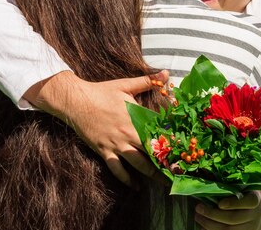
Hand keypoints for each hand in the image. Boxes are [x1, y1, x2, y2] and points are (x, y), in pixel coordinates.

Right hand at [23, 70, 168, 186]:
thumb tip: (166, 73)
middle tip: (179, 170)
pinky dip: (127, 180)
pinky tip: (136, 187)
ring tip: (164, 182)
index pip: (159, 130)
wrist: (76, 101)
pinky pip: (117, 169)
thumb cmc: (101, 92)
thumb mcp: (126, 84)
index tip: (184, 148)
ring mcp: (116, 144)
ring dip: (152, 174)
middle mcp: (128, 133)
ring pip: (138, 163)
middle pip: (151, 151)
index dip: (172, 139)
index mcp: (136, 116)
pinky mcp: (104, 151)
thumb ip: (148, 80)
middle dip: (166, 161)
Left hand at [194, 191, 260, 229]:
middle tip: (199, 208)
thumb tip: (209, 184)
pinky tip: (203, 225)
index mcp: (255, 199)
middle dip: (213, 214)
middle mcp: (254, 215)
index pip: (248, 202)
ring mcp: (250, 228)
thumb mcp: (245, 188)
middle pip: (233, 218)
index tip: (220, 204)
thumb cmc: (246, 195)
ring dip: (210, 224)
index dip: (234, 204)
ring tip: (198, 217)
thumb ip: (233, 187)